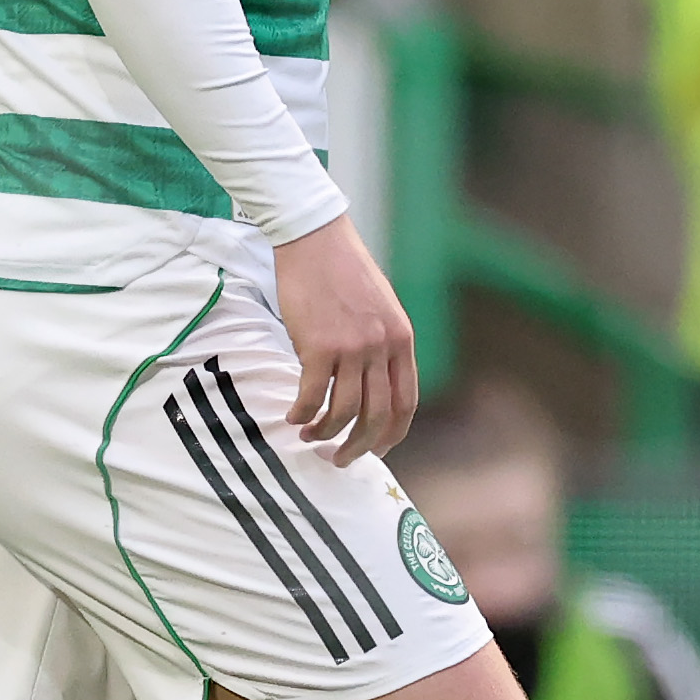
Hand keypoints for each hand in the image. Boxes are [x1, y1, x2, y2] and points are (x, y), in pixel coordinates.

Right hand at [272, 215, 415, 465]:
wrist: (316, 240)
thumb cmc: (343, 273)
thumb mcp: (380, 309)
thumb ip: (383, 344)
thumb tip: (373, 386)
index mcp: (402, 339)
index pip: (407, 402)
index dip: (393, 434)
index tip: (377, 451)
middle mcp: (382, 347)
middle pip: (378, 415)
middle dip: (359, 446)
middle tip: (340, 459)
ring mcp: (352, 347)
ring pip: (344, 412)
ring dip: (326, 434)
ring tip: (310, 438)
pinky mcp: (319, 345)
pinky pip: (312, 395)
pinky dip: (302, 414)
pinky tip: (293, 418)